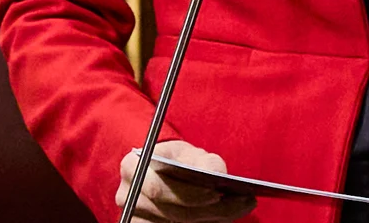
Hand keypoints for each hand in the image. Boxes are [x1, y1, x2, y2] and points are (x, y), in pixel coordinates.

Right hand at [115, 141, 256, 222]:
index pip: (157, 189)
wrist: (161, 171)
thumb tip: (218, 175)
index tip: (217, 194)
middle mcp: (127, 195)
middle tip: (242, 204)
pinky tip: (219, 219)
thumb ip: (205, 161)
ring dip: (209, 221)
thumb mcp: (189, 153)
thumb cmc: (176, 160)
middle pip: (170, 213)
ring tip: (236, 210)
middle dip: (208, 211)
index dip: (189, 195)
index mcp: (132, 167)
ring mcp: (134, 216)